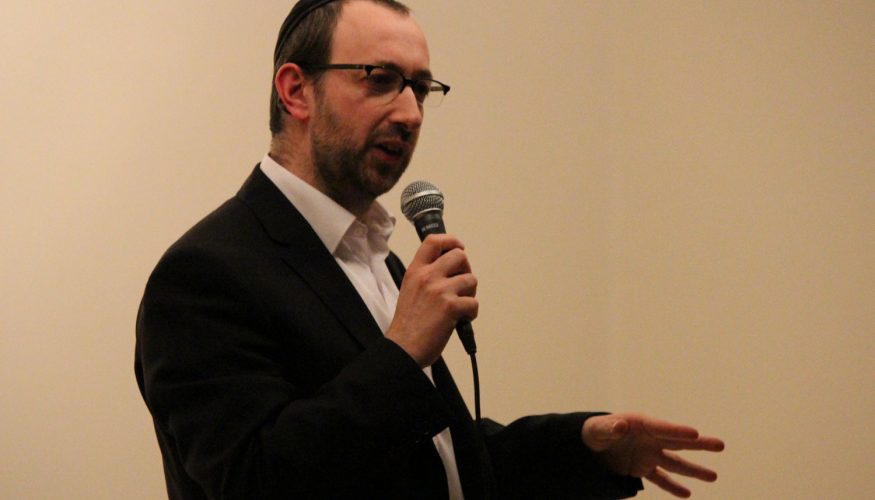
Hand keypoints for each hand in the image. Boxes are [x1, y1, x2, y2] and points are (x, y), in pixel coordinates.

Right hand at [386, 234, 477, 366]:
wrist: (403, 348)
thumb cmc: (408, 324)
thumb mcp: (409, 289)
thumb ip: (426, 276)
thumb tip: (449, 270)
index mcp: (415, 271)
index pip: (434, 241)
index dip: (451, 240)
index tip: (459, 247)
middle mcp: (427, 276)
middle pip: (460, 256)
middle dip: (466, 270)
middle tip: (461, 286)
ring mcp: (439, 290)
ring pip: (471, 279)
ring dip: (470, 294)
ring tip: (460, 306)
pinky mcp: (451, 307)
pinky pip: (474, 303)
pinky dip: (471, 313)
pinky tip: (461, 320)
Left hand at [582, 413, 723, 497]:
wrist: (589, 444)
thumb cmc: (594, 431)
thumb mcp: (598, 429)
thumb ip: (609, 428)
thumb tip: (620, 426)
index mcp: (641, 423)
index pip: (663, 428)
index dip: (678, 430)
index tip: (695, 433)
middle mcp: (650, 438)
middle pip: (678, 442)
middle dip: (699, 444)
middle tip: (720, 445)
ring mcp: (649, 454)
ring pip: (675, 463)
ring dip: (693, 471)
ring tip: (713, 476)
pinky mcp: (644, 468)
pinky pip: (661, 479)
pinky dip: (672, 487)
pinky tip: (686, 494)